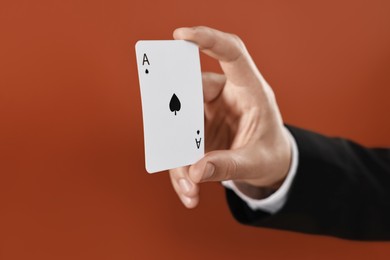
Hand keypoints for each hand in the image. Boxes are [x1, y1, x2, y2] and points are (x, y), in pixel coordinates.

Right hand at [169, 26, 291, 207]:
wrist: (268, 164)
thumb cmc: (269, 153)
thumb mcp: (257, 162)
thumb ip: (230, 165)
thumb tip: (196, 171)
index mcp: (249, 90)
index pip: (231, 54)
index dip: (208, 40)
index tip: (181, 34)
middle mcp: (225, 94)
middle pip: (192, 92)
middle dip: (179, 122)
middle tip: (170, 145)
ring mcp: (208, 111)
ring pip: (181, 123)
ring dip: (179, 156)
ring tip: (190, 187)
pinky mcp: (197, 129)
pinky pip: (180, 143)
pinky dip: (182, 169)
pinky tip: (190, 191)